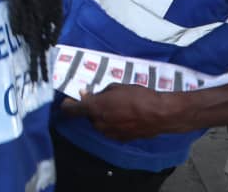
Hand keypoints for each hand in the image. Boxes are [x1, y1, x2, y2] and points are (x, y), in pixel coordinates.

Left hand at [60, 84, 184, 140]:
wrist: (160, 114)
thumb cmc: (137, 96)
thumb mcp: (115, 87)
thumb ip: (98, 93)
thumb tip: (86, 95)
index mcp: (94, 108)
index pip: (70, 110)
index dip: (68, 105)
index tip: (70, 100)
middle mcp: (98, 123)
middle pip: (88, 116)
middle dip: (92, 108)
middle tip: (103, 99)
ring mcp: (109, 133)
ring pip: (99, 124)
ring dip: (102, 116)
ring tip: (118, 107)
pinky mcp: (120, 139)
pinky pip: (110, 130)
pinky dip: (113, 124)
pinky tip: (125, 117)